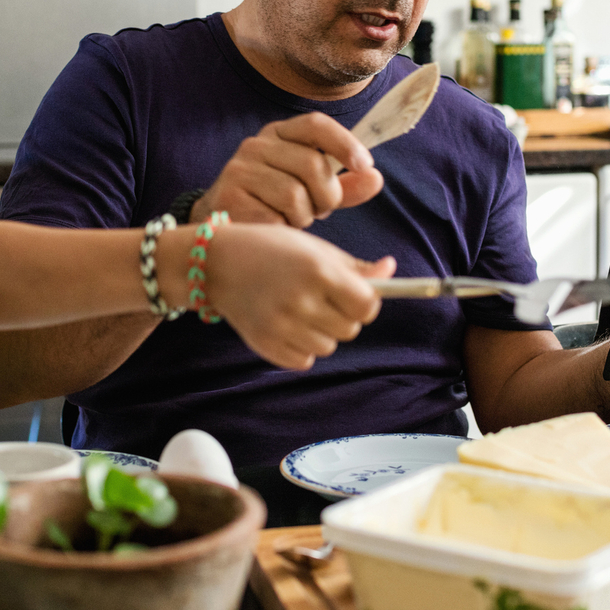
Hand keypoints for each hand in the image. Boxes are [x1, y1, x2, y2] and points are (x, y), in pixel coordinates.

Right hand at [193, 113, 384, 226]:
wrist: (221, 228)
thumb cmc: (272, 203)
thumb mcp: (311, 190)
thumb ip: (343, 186)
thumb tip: (375, 178)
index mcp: (279, 134)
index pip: (315, 125)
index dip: (344, 143)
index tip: (366, 165)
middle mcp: (256, 145)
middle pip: (312, 164)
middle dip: (327, 195)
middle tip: (319, 210)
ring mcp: (239, 169)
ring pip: (294, 194)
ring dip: (303, 216)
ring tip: (292, 219)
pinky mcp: (228, 197)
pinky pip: (273, 217)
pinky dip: (282, 229)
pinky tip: (273, 228)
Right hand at [205, 223, 394, 369]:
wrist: (217, 263)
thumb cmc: (271, 249)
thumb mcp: (314, 249)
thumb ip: (355, 266)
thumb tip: (392, 270)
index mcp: (318, 270)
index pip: (367, 305)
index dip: (366, 303)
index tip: (355, 296)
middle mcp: (301, 299)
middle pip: (350, 329)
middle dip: (344, 317)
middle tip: (323, 299)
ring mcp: (281, 325)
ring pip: (328, 347)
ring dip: (322, 333)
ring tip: (301, 309)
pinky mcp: (266, 345)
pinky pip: (304, 361)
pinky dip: (302, 348)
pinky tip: (287, 324)